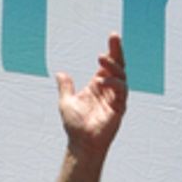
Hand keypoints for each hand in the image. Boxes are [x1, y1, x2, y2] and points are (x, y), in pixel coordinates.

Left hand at [56, 33, 126, 159]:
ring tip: (101, 59)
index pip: (108, 65)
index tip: (112, 37)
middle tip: (114, 37)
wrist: (81, 144)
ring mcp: (115, 99)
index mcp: (98, 86)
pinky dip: (114, 83)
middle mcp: (109, 90)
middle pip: (118, 66)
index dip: (111, 51)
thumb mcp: (66, 102)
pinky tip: (102, 80)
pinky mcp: (119, 109)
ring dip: (113, 66)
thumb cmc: (75, 126)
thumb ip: (65, 87)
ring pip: (121, 76)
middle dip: (117, 51)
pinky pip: (121, 92)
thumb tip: (60, 73)